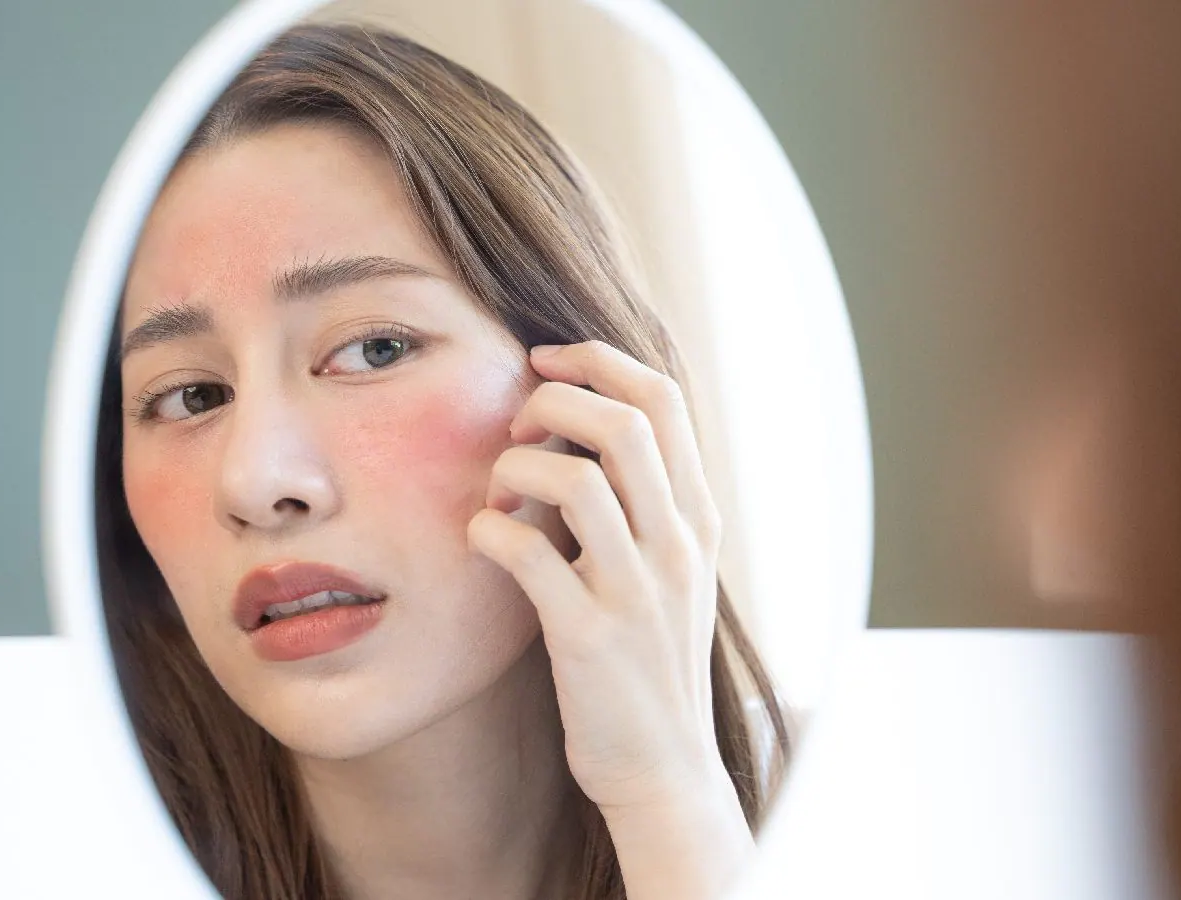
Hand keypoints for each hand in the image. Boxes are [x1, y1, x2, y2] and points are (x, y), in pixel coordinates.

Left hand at [467, 340, 728, 813]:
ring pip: (576, 479)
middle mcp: (678, 546)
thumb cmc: (649, 664)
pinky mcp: (589, 638)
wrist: (663, 770)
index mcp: (698, 520)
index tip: (545, 363)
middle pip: (624, 423)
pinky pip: (528, 554)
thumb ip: (647, 506)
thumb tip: (585, 430)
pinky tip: (482, 542)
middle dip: (554, 401)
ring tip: (497, 495)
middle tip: (517, 429)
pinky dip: (489, 532)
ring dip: (515, 468)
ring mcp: (637, 592)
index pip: (663, 399)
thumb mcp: (672, 574)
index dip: (598, 361)